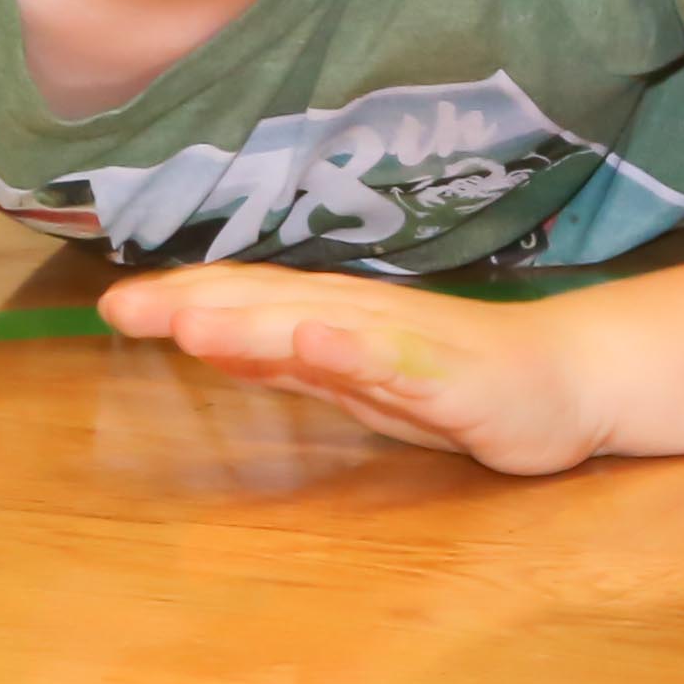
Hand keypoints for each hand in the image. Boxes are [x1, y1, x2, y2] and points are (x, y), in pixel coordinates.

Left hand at [99, 266, 610, 476]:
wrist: (567, 383)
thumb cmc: (457, 384)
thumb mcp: (355, 380)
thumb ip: (285, 363)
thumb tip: (207, 339)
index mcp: (334, 322)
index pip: (248, 302)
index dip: (183, 299)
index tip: (115, 304)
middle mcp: (361, 318)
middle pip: (268, 305)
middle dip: (195, 304)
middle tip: (122, 305)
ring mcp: (406, 344)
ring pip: (319, 327)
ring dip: (254, 321)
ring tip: (191, 321)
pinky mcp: (448, 376)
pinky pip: (394, 362)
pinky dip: (350, 350)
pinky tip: (311, 341)